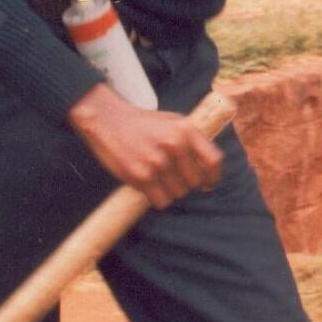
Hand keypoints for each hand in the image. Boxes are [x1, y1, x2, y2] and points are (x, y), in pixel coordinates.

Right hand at [67, 83, 222, 209]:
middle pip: (195, 181)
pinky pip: (160, 201)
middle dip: (185, 183)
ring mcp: (157, 161)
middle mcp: (175, 145)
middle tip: (172, 177)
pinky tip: (149, 186)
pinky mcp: (139, 175)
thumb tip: (210, 169)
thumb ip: (192, 141)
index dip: (213, 177)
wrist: (107, 120)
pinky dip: (157, 198)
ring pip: (178, 193)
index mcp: (186, 130)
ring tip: (157, 178)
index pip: (213, 161)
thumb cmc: (143, 124)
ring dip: (170, 191)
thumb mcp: (174, 122)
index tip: (208, 184)